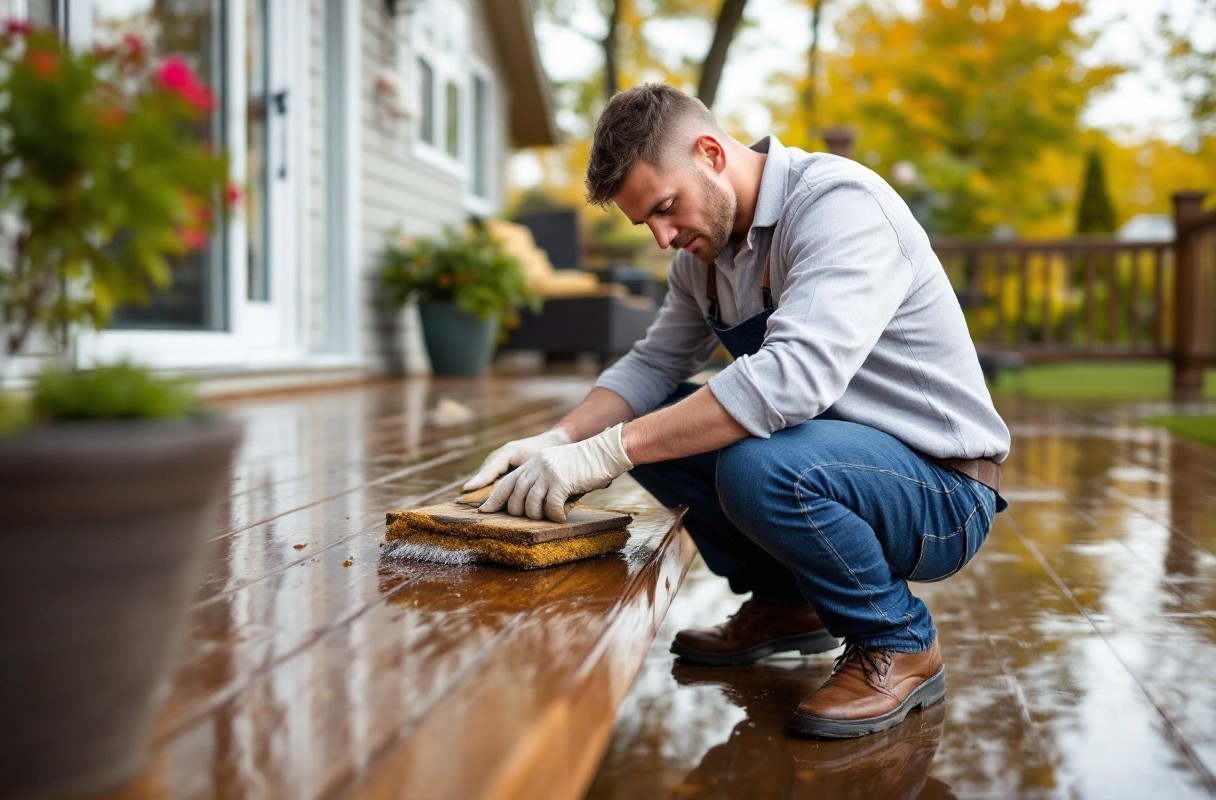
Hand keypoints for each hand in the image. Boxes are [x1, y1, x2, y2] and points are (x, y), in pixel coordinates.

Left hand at [479, 424, 632, 521]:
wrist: (605, 452)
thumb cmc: (586, 466)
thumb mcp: (558, 469)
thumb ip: (542, 481)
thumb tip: (530, 506)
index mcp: (533, 462)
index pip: (506, 482)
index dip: (495, 499)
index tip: (485, 511)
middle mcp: (536, 466)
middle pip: (515, 498)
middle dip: (522, 513)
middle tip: (537, 517)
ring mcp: (547, 473)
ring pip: (530, 505)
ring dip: (541, 516)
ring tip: (553, 514)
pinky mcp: (560, 481)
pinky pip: (550, 508)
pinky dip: (556, 516)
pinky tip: (563, 514)